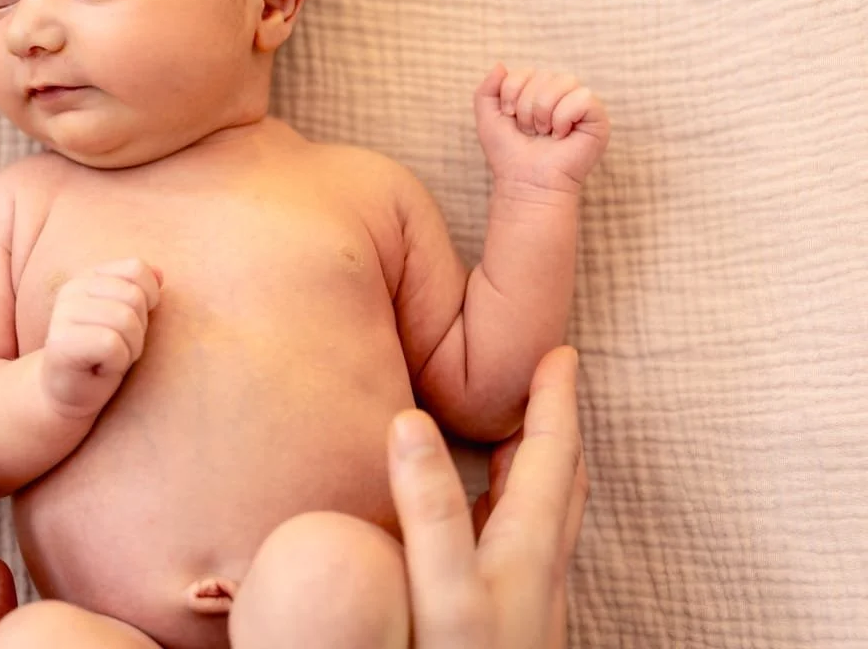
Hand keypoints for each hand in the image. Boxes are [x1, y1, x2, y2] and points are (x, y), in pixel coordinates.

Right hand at [40, 258, 162, 417]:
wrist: (67, 393)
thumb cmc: (102, 355)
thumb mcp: (127, 318)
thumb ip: (140, 291)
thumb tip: (161, 273)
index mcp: (88, 277)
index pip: (136, 269)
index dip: (148, 299)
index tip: (129, 323)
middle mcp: (72, 290)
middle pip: (134, 296)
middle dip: (139, 329)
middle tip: (119, 346)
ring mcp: (62, 314)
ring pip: (125, 320)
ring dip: (130, 347)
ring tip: (111, 358)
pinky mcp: (61, 342)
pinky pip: (112, 344)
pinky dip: (118, 362)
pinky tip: (101, 367)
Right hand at [389, 346, 588, 648]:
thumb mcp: (444, 590)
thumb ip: (430, 510)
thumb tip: (410, 419)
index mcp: (529, 552)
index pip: (552, 456)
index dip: (556, 400)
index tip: (561, 351)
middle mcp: (540, 573)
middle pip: (559, 482)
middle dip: (554, 425)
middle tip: (545, 380)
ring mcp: (530, 601)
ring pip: (543, 515)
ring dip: (535, 467)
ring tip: (513, 438)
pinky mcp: (511, 623)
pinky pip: (520, 544)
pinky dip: (509, 509)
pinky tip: (481, 523)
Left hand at [474, 64, 610, 193]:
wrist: (525, 181)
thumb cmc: (509, 154)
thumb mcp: (489, 118)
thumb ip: (486, 89)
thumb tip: (501, 64)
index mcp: (539, 91)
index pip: (525, 71)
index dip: (512, 92)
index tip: (510, 117)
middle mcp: (562, 93)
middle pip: (543, 74)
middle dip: (527, 106)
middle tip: (530, 131)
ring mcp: (581, 105)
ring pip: (564, 81)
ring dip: (543, 112)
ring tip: (544, 133)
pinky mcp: (598, 118)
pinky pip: (582, 97)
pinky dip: (563, 118)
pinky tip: (562, 136)